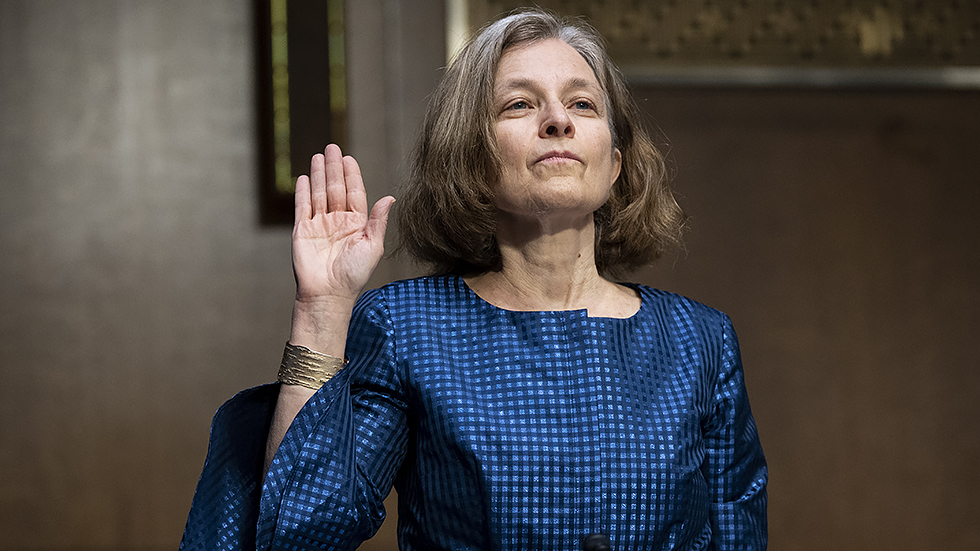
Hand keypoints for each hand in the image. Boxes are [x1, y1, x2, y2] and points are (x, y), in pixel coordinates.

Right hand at [291, 144, 394, 321]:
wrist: (328, 293)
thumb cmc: (354, 274)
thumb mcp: (372, 245)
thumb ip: (378, 221)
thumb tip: (390, 198)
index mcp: (357, 224)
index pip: (354, 193)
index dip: (352, 175)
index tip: (349, 158)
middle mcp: (338, 222)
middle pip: (336, 189)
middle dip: (334, 168)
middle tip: (332, 147)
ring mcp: (319, 225)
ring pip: (319, 194)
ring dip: (319, 175)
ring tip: (318, 156)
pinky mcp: (302, 231)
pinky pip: (303, 207)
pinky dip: (303, 192)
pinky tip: (304, 178)